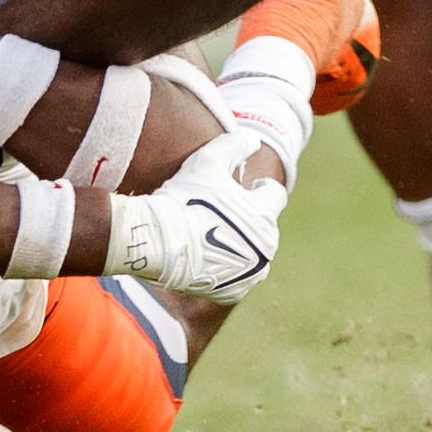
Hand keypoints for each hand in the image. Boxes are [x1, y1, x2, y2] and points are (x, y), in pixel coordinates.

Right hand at [112, 130, 284, 302]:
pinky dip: (229, 266)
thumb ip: (236, 144)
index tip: (249, 185)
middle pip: (265, 225)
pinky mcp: (233, 291)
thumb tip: (255, 140)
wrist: (157, 243)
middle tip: (226, 209)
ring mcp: (250, 272)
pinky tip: (209, 254)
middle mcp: (265, 247)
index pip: (274, 195)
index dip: (260, 186)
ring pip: (254, 252)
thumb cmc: (184, 198)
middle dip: (250, 215)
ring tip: (216, 232)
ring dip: (243, 241)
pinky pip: (239, 275)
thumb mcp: (210, 159)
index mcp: (264, 214)